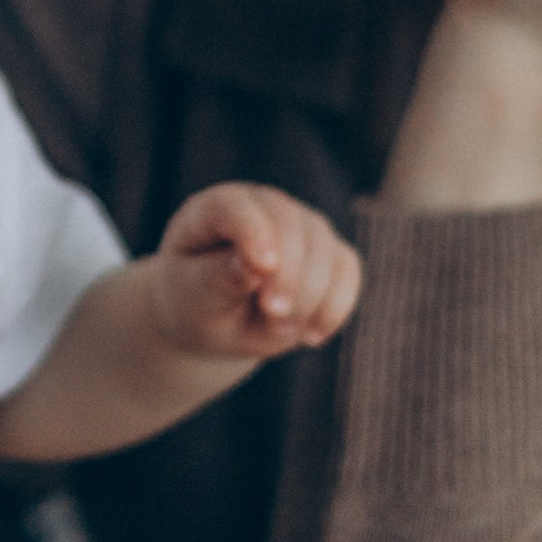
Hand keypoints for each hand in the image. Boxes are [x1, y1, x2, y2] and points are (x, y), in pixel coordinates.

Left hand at [149, 184, 362, 365]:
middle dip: (289, 276)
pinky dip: (334, 307)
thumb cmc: (197, 304)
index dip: (254, 233)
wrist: (217, 320)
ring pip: (325, 249)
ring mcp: (300, 224)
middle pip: (290, 225)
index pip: (236, 207)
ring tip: (278, 330)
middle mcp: (262, 206)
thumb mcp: (194, 299)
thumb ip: (218, 279)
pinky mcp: (328, 251)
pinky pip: (347, 271)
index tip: (264, 268)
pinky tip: (310, 334)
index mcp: (213, 209)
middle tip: (274, 319)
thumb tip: (253, 267)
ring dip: (310, 298)